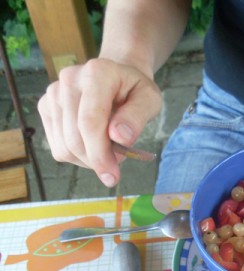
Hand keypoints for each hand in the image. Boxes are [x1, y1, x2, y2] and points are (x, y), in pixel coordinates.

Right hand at [38, 58, 162, 186]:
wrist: (118, 76)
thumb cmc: (135, 90)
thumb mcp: (150, 100)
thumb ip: (137, 117)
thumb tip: (119, 137)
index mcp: (96, 73)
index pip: (90, 122)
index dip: (100, 154)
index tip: (112, 177)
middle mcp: (68, 80)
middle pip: (75, 139)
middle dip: (97, 160)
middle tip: (118, 162)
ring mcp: (52, 94)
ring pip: (65, 147)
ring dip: (88, 159)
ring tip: (108, 148)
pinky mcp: (45, 108)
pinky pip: (58, 148)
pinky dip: (78, 156)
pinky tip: (93, 144)